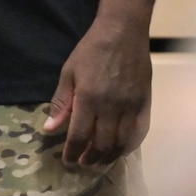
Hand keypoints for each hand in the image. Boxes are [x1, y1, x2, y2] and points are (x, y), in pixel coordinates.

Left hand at [45, 19, 151, 167]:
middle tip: (84, 163)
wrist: (123, 32)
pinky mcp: (145, 103)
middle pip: (101, 145)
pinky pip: (140, 132)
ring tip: (100, 160)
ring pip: (121, 143)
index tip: (68, 161)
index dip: (72, 153)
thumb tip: (50, 129)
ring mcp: (131, 106)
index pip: (79, 136)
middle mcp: (111, 107)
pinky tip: (122, 149)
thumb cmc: (91, 50)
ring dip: (110, 156)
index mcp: (88, 99)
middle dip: (91, 159)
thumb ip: (61, 102)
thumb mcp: (69, 73)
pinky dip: (130, 146)